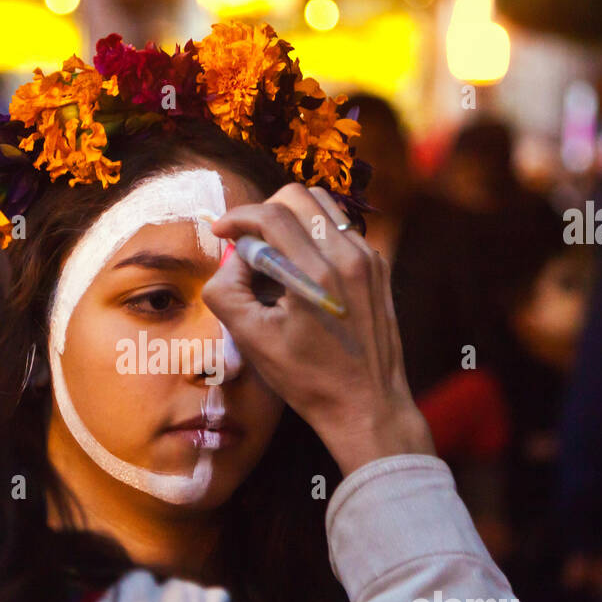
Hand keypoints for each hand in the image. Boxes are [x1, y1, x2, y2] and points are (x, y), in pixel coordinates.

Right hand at [203, 183, 433, 474]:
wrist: (366, 405)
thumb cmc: (308, 379)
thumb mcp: (252, 340)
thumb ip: (227, 290)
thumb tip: (234, 255)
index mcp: (317, 274)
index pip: (271, 215)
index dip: (238, 217)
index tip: (221, 231)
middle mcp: (348, 257)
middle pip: (299, 196)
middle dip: (265, 211)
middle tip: (249, 242)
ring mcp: (370, 259)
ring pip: (324, 206)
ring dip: (292, 218)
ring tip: (276, 253)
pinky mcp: (379, 268)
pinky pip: (342, 230)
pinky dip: (316, 236)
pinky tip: (304, 271)